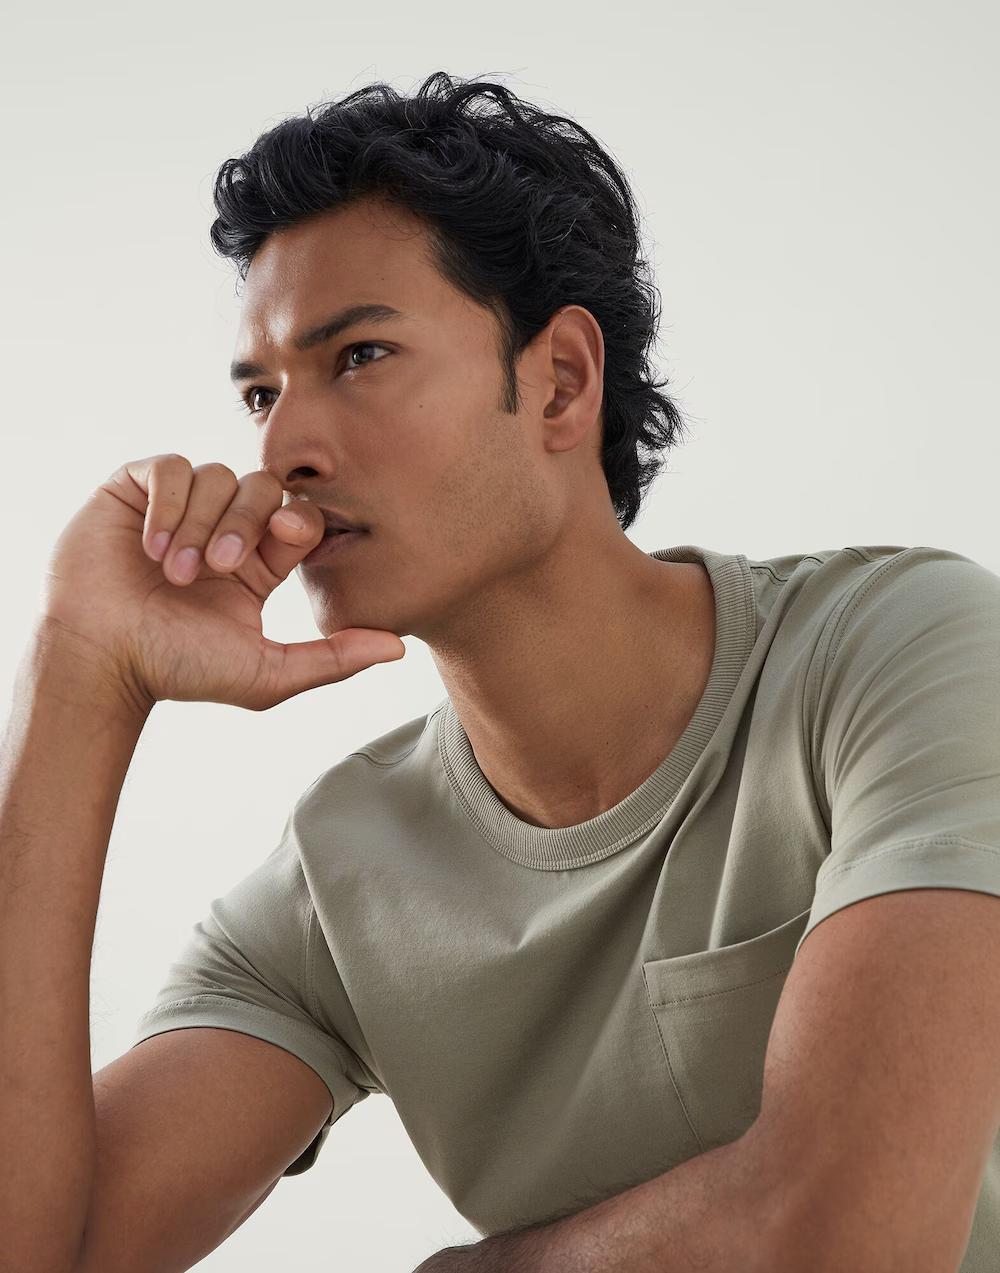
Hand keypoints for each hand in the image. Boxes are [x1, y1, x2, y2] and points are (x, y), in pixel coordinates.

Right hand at [39, 453, 404, 712]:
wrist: (103, 659)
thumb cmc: (179, 669)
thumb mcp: (267, 672)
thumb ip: (335, 658)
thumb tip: (399, 646)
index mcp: (260, 562)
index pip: (299, 515)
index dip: (298, 519)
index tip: (283, 541)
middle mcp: (224, 528)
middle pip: (262, 488)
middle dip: (243, 524)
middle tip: (217, 569)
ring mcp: (182, 506)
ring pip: (215, 477)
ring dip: (198, 525)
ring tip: (173, 574)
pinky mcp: (137, 490)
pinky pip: (170, 467)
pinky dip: (168, 504)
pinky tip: (151, 546)